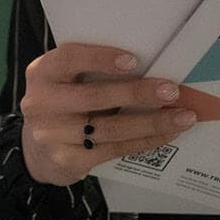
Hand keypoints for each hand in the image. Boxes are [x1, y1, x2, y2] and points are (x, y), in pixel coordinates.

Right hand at [18, 43, 197, 185]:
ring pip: (110, 128)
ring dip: (152, 122)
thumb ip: (89, 72)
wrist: (36, 151)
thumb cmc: (62, 106)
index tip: (134, 60)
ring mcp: (52, 135)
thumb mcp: (64, 82)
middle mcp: (41, 103)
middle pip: (95, 97)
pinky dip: (144, 141)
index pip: (69, 59)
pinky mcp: (67, 160)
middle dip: (137, 93)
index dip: (101, 58)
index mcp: (42, 73)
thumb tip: (150, 65)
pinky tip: (166, 134)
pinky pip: (114, 149)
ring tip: (182, 117)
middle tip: (171, 91)